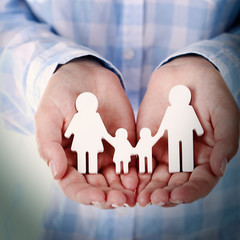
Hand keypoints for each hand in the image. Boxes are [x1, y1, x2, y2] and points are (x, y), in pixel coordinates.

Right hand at [35, 57, 137, 207]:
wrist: (86, 74)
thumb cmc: (61, 94)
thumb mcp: (49, 115)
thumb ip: (50, 143)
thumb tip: (56, 172)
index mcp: (66, 158)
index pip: (74, 185)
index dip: (85, 195)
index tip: (98, 197)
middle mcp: (88, 160)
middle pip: (98, 187)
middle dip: (109, 197)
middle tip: (121, 201)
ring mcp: (107, 152)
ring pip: (116, 180)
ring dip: (125, 190)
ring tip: (134, 195)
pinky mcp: (124, 143)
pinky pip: (131, 162)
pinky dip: (136, 172)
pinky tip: (141, 177)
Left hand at [136, 55, 239, 206]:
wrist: (184, 73)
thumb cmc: (210, 92)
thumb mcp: (224, 113)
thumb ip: (225, 141)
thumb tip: (219, 169)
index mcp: (207, 156)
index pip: (201, 182)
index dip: (190, 192)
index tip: (176, 196)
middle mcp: (186, 159)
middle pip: (176, 184)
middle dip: (165, 194)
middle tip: (152, 200)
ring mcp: (166, 152)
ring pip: (157, 178)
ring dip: (148, 189)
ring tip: (139, 197)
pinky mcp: (148, 143)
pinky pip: (141, 161)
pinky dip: (135, 172)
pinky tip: (128, 180)